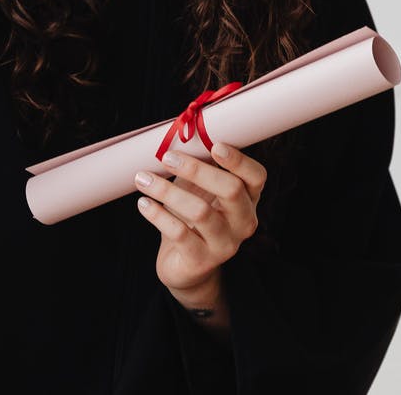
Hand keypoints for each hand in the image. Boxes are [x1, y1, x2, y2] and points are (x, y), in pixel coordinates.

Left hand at [135, 142, 266, 334]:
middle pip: (230, 190)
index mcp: (248, 200)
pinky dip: (158, 215)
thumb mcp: (199, 189)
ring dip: (168, 191)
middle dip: (197, 169)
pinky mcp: (201, 261)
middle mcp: (243, 222)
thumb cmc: (192, 217)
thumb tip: (181, 134)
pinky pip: (179, 233)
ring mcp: (225, 244)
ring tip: (143, 179)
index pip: (256, 176)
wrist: (185, 266)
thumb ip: (199, 166)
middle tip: (167, 157)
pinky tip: (143, 203)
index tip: (214, 145)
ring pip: (200, 211)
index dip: (238, 160)